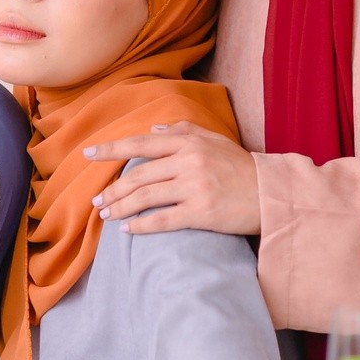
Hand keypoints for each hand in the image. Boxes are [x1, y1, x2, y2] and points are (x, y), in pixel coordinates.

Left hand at [84, 121, 260, 235]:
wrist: (272, 194)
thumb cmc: (242, 167)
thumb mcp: (216, 141)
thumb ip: (184, 131)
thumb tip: (151, 130)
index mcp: (189, 142)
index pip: (141, 144)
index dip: (111, 149)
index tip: (88, 155)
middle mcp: (189, 161)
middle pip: (138, 174)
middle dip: (112, 189)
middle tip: (96, 201)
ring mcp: (195, 187)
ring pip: (145, 196)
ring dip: (121, 207)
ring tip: (106, 215)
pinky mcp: (202, 212)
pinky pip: (163, 219)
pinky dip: (141, 225)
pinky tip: (127, 229)